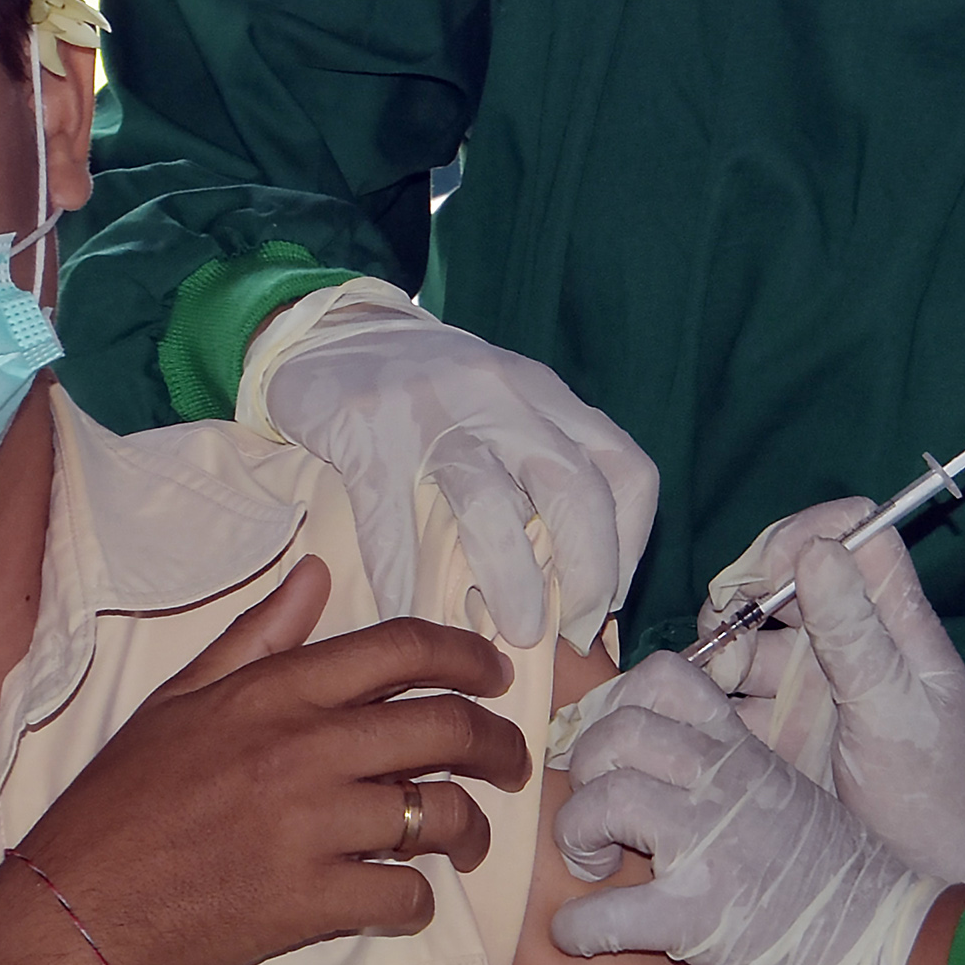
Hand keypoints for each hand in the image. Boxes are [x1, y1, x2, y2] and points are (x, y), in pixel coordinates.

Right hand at [6, 558, 531, 964]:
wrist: (72, 909)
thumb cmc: (121, 803)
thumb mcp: (178, 700)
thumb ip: (256, 637)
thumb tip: (318, 575)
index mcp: (273, 693)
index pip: (401, 649)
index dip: (467, 655)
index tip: (497, 675)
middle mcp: (304, 748)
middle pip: (445, 726)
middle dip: (498, 744)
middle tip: (510, 765)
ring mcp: (312, 826)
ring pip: (440, 814)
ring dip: (469, 829)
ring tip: (465, 840)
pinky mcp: (311, 901)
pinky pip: (405, 895)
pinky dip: (417, 900)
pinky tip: (404, 897)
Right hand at [250, 287, 656, 652]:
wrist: (333, 330)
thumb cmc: (430, 389)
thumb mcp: (502, 406)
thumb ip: (538, 466)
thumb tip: (570, 578)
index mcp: (545, 394)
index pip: (624, 468)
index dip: (631, 543)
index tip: (609, 598)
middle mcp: (502, 397)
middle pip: (573, 486)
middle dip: (588, 569)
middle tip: (574, 630)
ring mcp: (435, 412)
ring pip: (491, 503)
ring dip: (513, 579)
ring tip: (516, 633)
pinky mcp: (369, 433)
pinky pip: (394, 518)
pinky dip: (405, 577)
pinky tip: (412, 615)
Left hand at [549, 655, 943, 964]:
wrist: (891, 951)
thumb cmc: (846, 890)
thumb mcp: (795, 804)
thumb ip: (739, 784)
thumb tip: (676, 782)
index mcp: (749, 756)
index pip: (670, 677)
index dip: (620, 704)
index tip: (614, 750)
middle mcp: (728, 786)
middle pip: (621, 729)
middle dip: (587, 768)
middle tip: (597, 814)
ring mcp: (712, 846)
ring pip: (604, 799)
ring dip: (576, 834)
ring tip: (594, 867)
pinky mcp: (697, 917)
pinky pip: (603, 913)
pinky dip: (576, 928)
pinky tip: (581, 939)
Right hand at [694, 504, 964, 883]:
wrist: (937, 874)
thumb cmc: (939, 786)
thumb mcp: (896, 706)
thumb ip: (856, 632)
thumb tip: (817, 549)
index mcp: (887, 617)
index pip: (847, 533)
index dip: (804, 536)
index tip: (771, 575)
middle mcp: (843, 640)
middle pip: (776, 581)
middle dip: (739, 595)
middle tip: (722, 636)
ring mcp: (805, 687)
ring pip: (741, 641)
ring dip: (714, 651)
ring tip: (702, 683)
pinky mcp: (774, 733)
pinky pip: (724, 701)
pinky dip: (698, 700)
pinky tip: (682, 715)